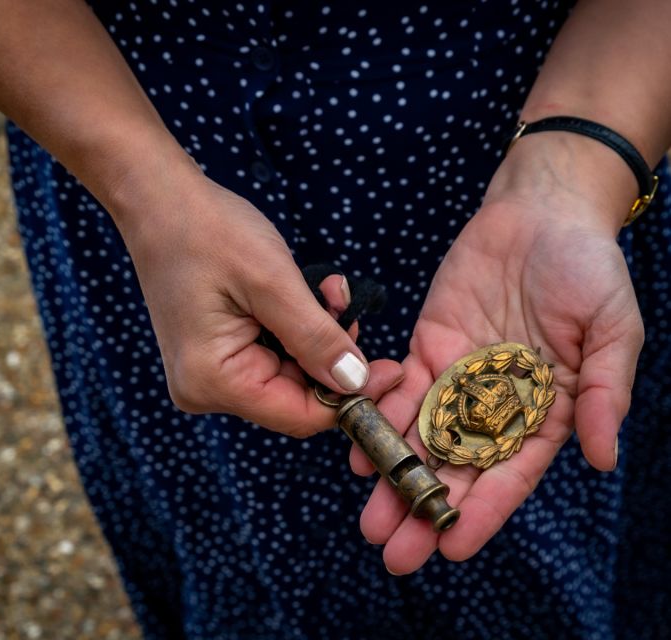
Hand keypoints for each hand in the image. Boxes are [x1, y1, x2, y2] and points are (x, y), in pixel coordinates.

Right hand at [118, 169, 402, 435]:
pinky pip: (272, 354)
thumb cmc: (208, 231)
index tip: (391, 370)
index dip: (350, 398)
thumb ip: (316, 338)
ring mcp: (210, 372)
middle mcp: (207, 388)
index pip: (299, 415)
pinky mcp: (217, 353)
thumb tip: (356, 383)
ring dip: (317, 334)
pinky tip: (304, 292)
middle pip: (296, 395)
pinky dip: (297, 328)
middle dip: (332, 354)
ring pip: (289, 372)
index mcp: (213, 380)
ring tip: (326, 291)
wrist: (159, 201)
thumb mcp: (272, 282)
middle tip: (349, 307)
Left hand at [353, 133, 643, 572]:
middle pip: (458, 467)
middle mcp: (496, 403)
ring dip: (395, 476)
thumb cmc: (587, 268)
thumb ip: (604, 392)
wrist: (540, 213)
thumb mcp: (612, 329)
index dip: (483, 512)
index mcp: (544, 409)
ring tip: (368, 518)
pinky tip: (358, 450)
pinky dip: (381, 418)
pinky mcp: (428, 346)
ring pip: (422, 437)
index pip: (511, 473)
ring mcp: (458, 376)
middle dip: (426, 508)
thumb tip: (602, 458)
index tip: (453, 548)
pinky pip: (402, 389)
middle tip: (394, 553)